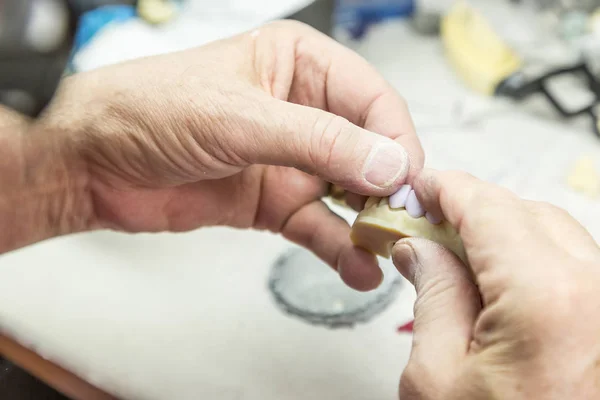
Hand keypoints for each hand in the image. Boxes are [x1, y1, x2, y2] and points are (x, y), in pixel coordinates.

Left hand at [38, 20, 422, 289]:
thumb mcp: (239, 117)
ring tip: (386, 250)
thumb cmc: (148, 110)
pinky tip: (356, 268)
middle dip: (388, 184)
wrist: (93, 164)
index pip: (370, 99)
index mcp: (297, 65)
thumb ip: (317, 141)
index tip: (406, 178)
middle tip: (402, 219)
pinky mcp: (273, 201)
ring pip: (347, 192)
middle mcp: (300, 110)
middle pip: (367, 148)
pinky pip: (317, 225)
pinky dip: (338, 247)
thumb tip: (386, 161)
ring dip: (368, 222)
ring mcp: (288, 159)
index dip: (395, 138)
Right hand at [392, 170, 599, 398]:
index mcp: (547, 299)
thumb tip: (419, 248)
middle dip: (472, 212)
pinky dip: (530, 264)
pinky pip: (574, 270)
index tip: (421, 188)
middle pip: (525, 213)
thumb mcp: (437, 376)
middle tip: (427, 229)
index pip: (489, 207)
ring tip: (457, 263)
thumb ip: (432, 294)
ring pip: (554, 237)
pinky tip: (496, 287)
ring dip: (503, 237)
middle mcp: (597, 295)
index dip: (447, 189)